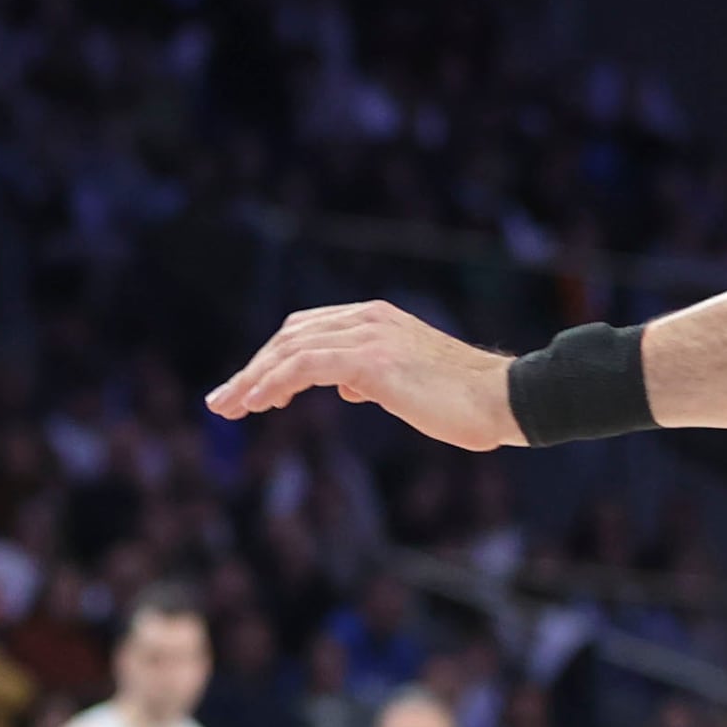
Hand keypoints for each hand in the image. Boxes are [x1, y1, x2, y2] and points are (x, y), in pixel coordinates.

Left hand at [206, 301, 521, 449]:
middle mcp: (368, 318)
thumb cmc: (463, 400)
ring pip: (291, 348)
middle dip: (252, 369)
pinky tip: (258, 402)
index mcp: (376, 319)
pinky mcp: (372, 360)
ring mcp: (370, 335)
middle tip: (222, 402)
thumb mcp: (409, 384)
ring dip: (253, 379)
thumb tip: (351, 388)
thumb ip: (375, 378)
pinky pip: (307, 365)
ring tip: (229, 408)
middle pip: (290, 336)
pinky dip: (275, 382)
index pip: (307, 330)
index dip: (272, 359)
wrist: (504, 399)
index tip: (249, 392)